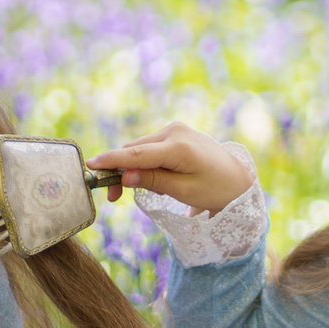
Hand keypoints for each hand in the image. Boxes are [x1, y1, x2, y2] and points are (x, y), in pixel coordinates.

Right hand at [89, 124, 253, 215]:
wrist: (238, 179)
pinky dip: (145, 163)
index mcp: (179, 147)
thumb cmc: (215, 189)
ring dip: (133, 168)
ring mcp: (175, 130)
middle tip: (113, 197)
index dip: (112, 161)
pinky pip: (150, 148)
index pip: (137, 155)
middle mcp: (175, 132)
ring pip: (139, 149)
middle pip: (134, 150)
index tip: (90, 165)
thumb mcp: (184, 191)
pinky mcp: (175, 133)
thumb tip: (124, 176)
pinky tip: (157, 179)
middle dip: (119, 171)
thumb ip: (153, 181)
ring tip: (150, 190)